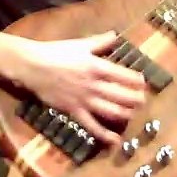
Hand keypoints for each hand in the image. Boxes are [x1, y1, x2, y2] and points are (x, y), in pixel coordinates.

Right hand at [14, 32, 146, 145]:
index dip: (138, 81)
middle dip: (137, 100)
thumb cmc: (55, 52)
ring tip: (133, 114)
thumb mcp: (79, 44)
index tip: (143, 83)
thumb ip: (100, 42)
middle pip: (123, 96)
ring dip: (127, 114)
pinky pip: (92, 126)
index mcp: (97, 67)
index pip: (125, 76)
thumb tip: (116, 35)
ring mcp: (85, 100)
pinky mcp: (74, 111)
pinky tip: (115, 141)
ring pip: (112, 111)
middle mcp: (94, 85)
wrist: (33, 66)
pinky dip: (105, 135)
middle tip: (142, 100)